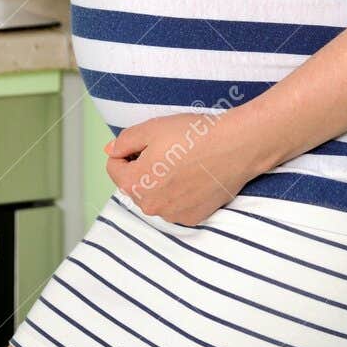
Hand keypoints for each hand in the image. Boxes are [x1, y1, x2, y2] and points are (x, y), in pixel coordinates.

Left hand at [104, 107, 263, 225]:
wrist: (235, 147)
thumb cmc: (194, 135)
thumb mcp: (151, 128)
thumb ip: (124, 141)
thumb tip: (111, 151)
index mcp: (134, 184)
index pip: (114, 167)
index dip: (128, 149)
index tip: (149, 141)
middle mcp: (150, 206)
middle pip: (135, 183)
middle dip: (144, 167)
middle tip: (169, 150)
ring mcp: (172, 215)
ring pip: (156, 195)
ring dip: (162, 181)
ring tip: (185, 162)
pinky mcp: (193, 217)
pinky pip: (176, 205)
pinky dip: (181, 192)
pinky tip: (196, 176)